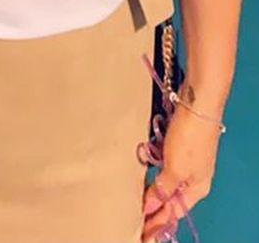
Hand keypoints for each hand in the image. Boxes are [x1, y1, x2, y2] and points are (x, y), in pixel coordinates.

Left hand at [140, 101, 221, 241]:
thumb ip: (163, 188)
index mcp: (197, 188)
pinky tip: (142, 174)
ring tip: (133, 198)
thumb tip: (150, 207)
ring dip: (152, 190)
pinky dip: (154, 173)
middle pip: (171, 199)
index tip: (138, 229)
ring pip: (167, 182)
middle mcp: (194, 178)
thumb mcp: (175, 168)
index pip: (174, 212)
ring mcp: (187, 160)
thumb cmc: (188, 138)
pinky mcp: (180, 145)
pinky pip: (165, 167)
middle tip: (132, 216)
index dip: (156, 221)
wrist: (198, 102)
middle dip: (153, 208)